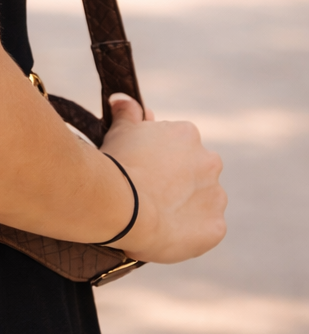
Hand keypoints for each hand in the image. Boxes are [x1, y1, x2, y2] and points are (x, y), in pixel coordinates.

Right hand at [100, 94, 225, 264]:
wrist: (124, 207)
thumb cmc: (118, 167)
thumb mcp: (119, 132)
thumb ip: (126, 113)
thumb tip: (123, 99)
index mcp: (187, 135)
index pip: (178, 147)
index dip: (159, 161)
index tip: (142, 172)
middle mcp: (210, 161)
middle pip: (195, 172)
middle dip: (177, 182)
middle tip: (148, 195)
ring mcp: (216, 195)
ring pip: (203, 201)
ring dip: (187, 207)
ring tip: (157, 218)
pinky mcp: (216, 227)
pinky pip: (206, 230)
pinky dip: (190, 233)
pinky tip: (168, 235)